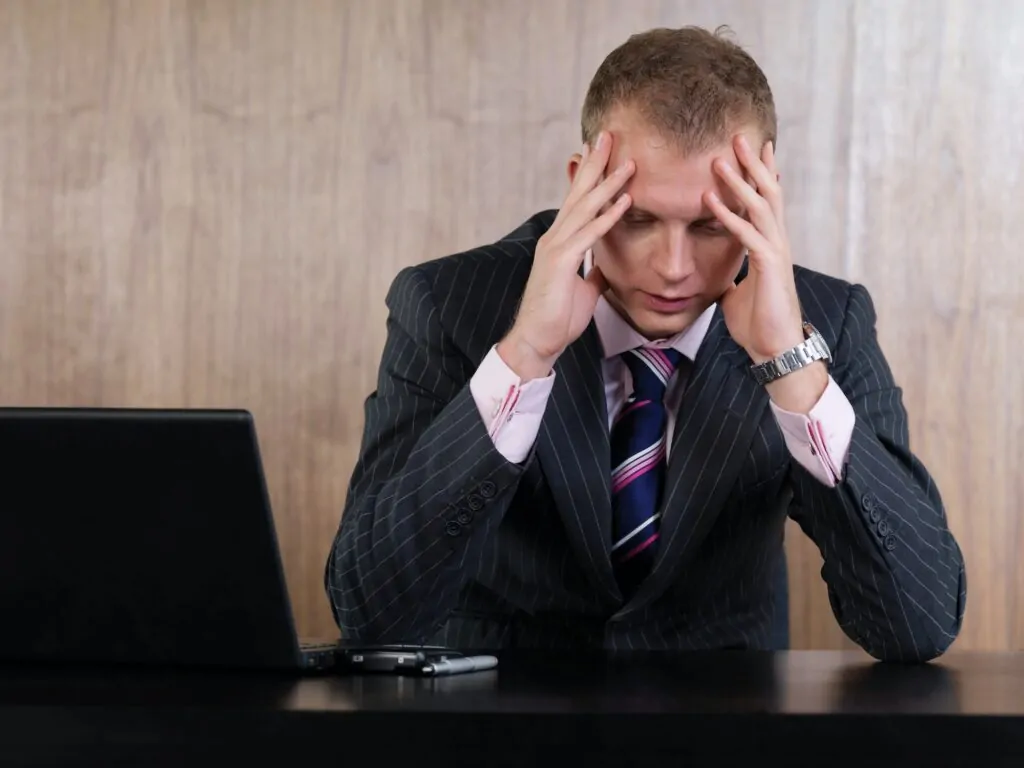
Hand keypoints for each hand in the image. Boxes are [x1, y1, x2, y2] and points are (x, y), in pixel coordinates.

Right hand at [499, 131, 634, 380]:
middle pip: (578, 194)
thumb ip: (593, 273)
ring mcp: (556, 248)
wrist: (537, 341)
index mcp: (560, 242)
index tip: (605, 153)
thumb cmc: (557, 318)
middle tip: (609, 135)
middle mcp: (555, 238)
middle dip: (595, 164)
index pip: (578, 202)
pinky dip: (608, 217)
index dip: (591, 177)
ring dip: (608, 184)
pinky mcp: (560, 262)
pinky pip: (589, 235)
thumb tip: (605, 268)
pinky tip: (625, 202)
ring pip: (585, 208)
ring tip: (628, 162)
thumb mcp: (583, 291)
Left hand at [705, 135, 826, 411]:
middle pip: (768, 193)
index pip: (767, 201)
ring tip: (719, 159)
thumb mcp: (738, 294)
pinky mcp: (769, 266)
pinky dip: (727, 216)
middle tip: (737, 136)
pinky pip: (746, 234)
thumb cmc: (758, 324)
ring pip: (760, 207)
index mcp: (770, 245)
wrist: (775, 350)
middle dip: (752, 164)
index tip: (753, 149)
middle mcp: (777, 242)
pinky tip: (709, 202)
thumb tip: (721, 279)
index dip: (761, 174)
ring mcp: (776, 252)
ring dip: (738, 182)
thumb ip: (732, 278)